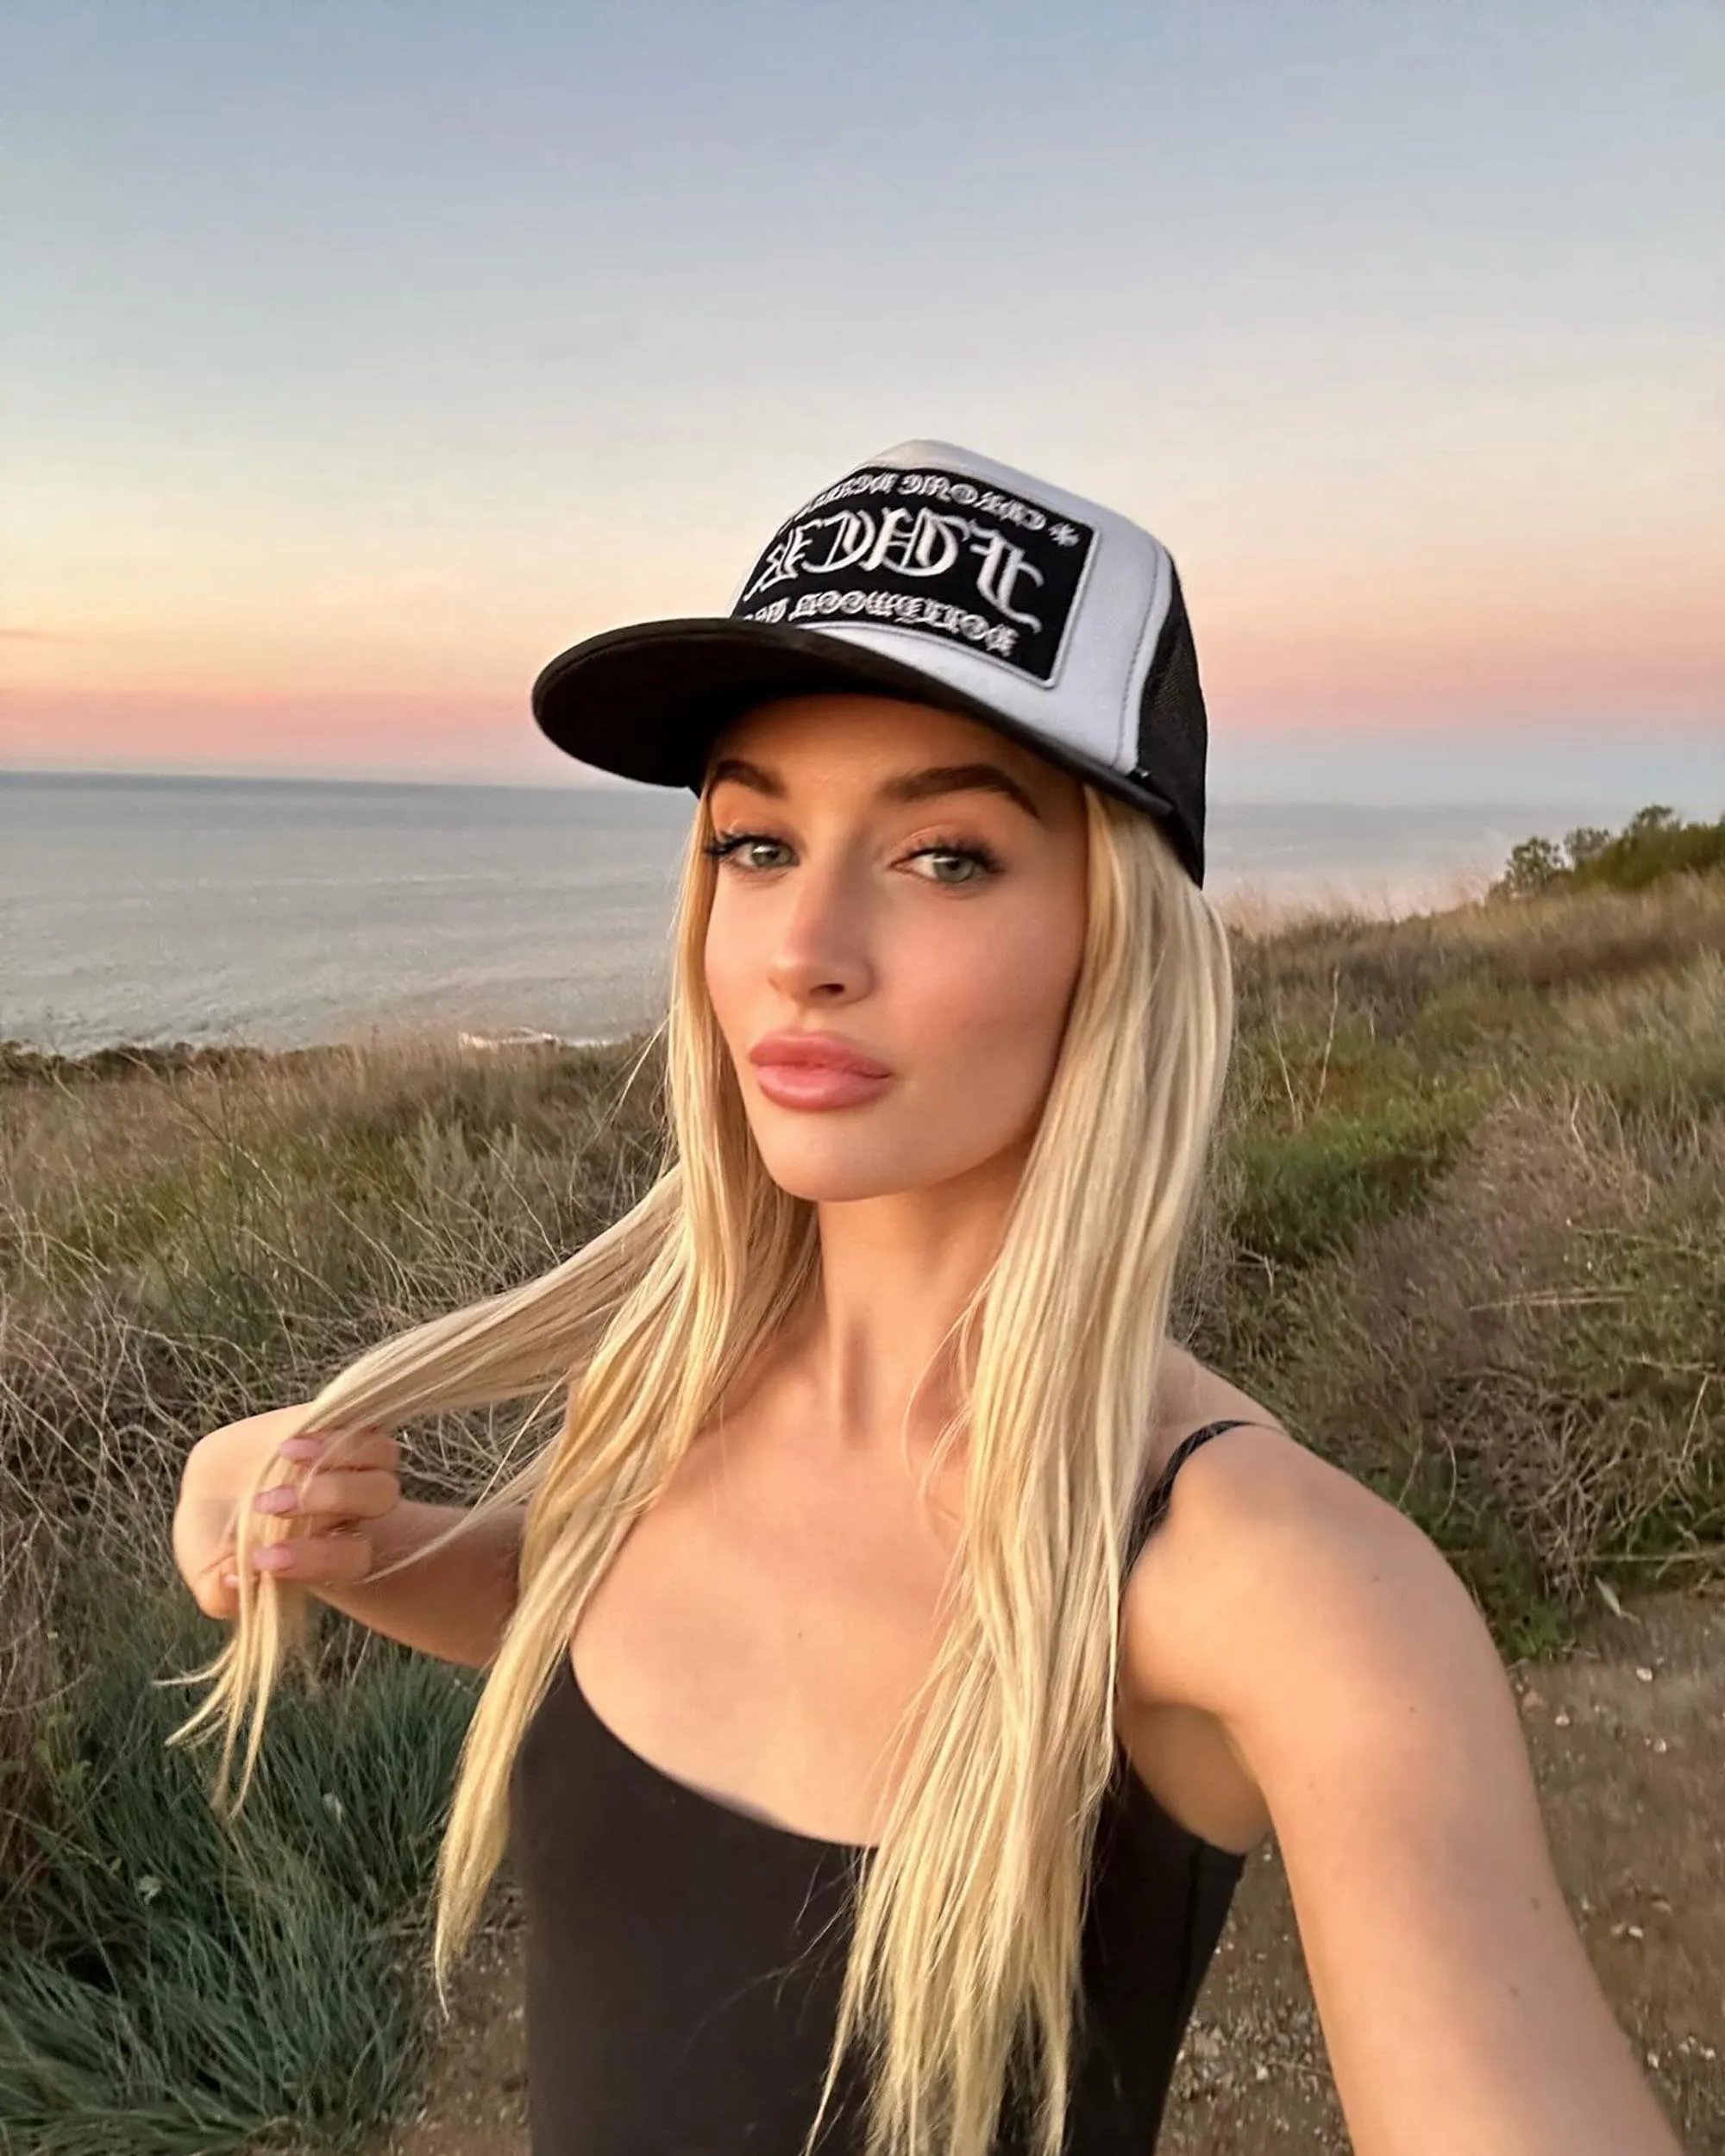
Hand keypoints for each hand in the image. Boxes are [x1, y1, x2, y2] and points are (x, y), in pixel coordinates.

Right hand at [173, 1408, 400, 1619]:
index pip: (351, 1559)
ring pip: (382, 1453)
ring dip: (338, 1452)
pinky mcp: (332, 1425)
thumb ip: (221, 1592)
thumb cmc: (218, 1542)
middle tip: (267, 1503)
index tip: (262, 1559)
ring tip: (283, 1454)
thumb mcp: (209, 1576)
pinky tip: (288, 1440)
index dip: (316, 1559)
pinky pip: (358, 1419)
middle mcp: (351, 1506)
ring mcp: (347, 1461)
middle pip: (380, 1497)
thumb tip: (235, 1577)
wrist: (214, 1491)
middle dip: (329, 1496)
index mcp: (333, 1552)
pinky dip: (331, 1426)